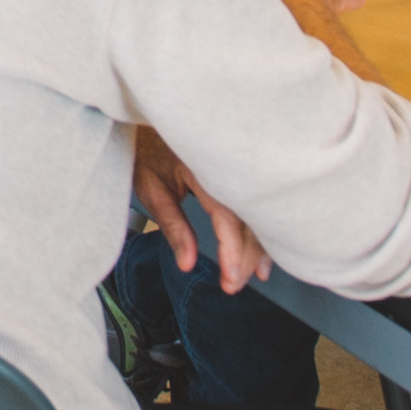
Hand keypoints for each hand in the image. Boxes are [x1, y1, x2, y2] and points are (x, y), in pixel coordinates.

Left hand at [129, 132, 271, 295]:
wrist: (155, 124)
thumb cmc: (149, 153)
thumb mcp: (152, 189)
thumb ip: (173, 226)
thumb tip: (187, 263)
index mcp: (203, 168)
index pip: (227, 215)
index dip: (232, 250)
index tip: (230, 279)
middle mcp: (227, 167)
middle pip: (249, 219)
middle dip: (245, 258)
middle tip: (232, 285)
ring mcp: (237, 170)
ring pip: (258, 216)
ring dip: (258, 249)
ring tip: (249, 277)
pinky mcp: (242, 177)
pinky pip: (257, 209)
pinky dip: (262, 236)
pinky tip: (261, 259)